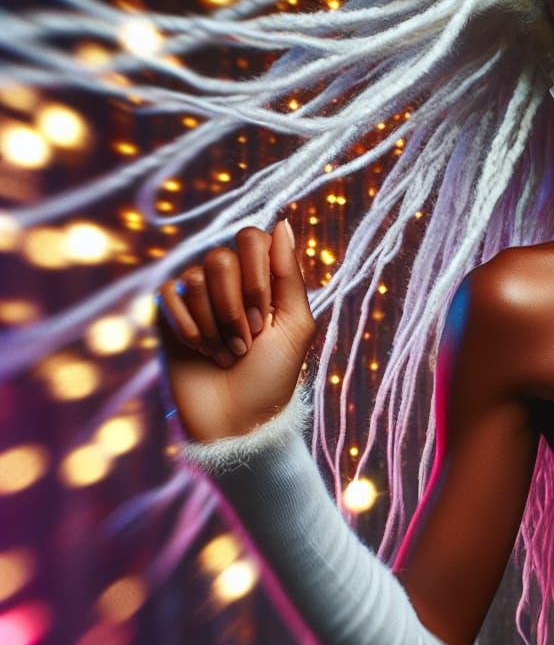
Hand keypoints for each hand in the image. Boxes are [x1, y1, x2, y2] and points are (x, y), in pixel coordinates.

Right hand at [155, 219, 316, 442]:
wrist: (236, 421)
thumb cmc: (272, 376)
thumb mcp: (296, 327)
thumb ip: (289, 275)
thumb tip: (280, 223)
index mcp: (263, 277)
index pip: (252, 238)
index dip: (257, 278)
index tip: (265, 318)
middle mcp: (228, 280)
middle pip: (220, 257)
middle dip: (235, 307)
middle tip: (247, 342)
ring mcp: (195, 295)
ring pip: (195, 279)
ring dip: (216, 326)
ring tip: (227, 355)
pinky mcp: (167, 313)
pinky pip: (168, 296)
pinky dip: (189, 329)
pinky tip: (200, 352)